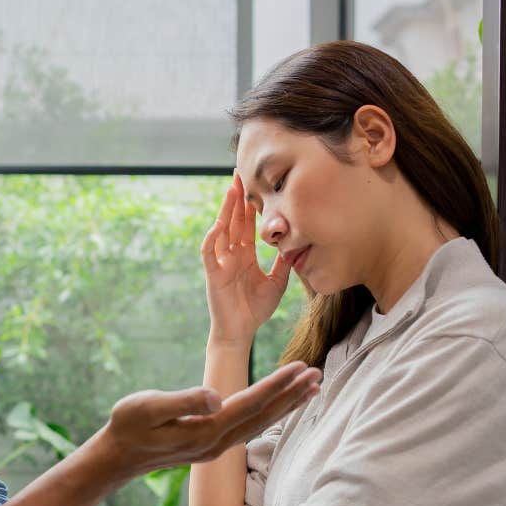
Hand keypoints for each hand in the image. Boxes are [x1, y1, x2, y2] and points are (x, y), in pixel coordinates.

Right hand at [102, 360, 320, 477]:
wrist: (117, 456)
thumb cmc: (128, 425)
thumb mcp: (148, 407)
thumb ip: (183, 401)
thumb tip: (215, 395)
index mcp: (204, 430)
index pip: (250, 404)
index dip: (277, 385)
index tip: (300, 367)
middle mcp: (216, 443)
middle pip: (264, 417)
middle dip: (293, 395)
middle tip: (319, 374)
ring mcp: (215, 448)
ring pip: (260, 425)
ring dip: (287, 407)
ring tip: (311, 390)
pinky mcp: (211, 447)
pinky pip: (250, 429)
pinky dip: (270, 416)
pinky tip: (278, 408)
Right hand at [201, 174, 291, 343]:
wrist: (240, 332)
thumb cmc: (255, 311)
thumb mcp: (276, 282)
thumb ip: (283, 263)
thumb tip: (296, 243)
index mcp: (244, 256)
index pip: (245, 225)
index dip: (249, 205)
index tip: (254, 185)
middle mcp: (231, 255)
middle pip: (232, 221)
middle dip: (236, 198)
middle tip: (239, 173)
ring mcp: (220, 263)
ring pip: (221, 230)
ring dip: (225, 209)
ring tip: (232, 189)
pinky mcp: (213, 274)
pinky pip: (209, 252)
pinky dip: (213, 238)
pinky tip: (219, 223)